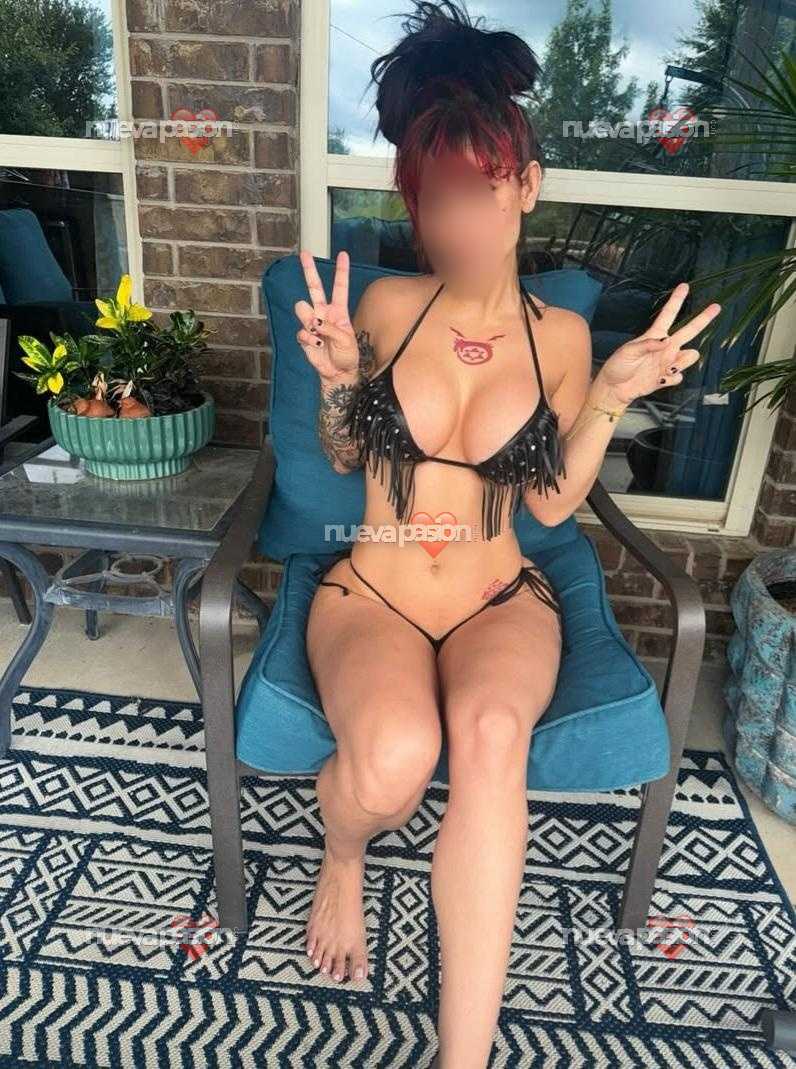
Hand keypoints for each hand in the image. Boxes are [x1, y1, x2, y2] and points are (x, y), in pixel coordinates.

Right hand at [294, 249, 358, 381]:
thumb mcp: (347, 340)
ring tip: (318, 332)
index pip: (340, 287)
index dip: (341, 271)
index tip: (343, 254)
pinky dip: (310, 339)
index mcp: (339, 311)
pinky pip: (302, 331)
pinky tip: (318, 345)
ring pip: (302, 308)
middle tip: (304, 253)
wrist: (338, 373)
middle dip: (309, 270)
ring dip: (308, 319)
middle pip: (315, 287)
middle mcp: (324, 313)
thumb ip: (331, 328)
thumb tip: (315, 321)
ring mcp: (313, 323)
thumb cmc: (347, 355)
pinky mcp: (305, 336)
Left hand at [598, 283, 720, 405]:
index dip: (676, 300)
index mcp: (655, 335)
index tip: (684, 286)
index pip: (668, 314)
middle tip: (716, 306)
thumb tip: (667, 340)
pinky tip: (659, 380)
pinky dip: (671, 379)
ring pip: (690, 356)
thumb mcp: (628, 352)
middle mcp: (666, 347)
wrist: (615, 388)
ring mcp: (667, 362)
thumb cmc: (618, 365)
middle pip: (690, 330)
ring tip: (667, 368)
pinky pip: (679, 376)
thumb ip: (648, 345)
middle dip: (703, 319)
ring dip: (683, 362)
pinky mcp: (666, 377)